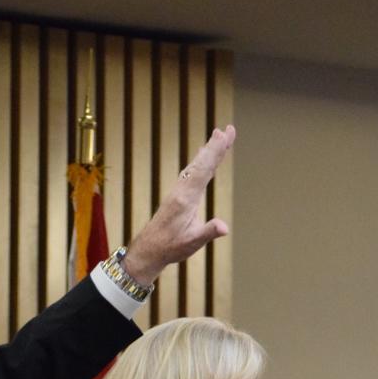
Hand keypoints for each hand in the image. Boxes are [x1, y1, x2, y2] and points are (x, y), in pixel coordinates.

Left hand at [120, 125, 235, 284]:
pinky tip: (203, 156)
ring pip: (196, 165)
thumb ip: (208, 232)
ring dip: (208, 150)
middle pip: (201, 163)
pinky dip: (201, 161)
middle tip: (228, 129)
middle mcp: (182, 190)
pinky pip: (192, 172)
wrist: (149, 249)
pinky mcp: (178, 195)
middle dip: (215, 146)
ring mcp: (179, 191)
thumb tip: (224, 227)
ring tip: (219, 135)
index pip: (204, 170)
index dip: (215, 152)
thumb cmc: (170, 247)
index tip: (224, 135)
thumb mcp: (191, 243)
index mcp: (186, 198)